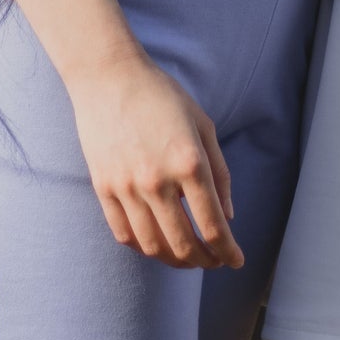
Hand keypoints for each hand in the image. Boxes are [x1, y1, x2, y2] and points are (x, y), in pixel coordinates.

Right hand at [68, 47, 244, 270]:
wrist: (109, 77)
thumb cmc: (163, 96)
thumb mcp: (203, 125)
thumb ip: (219, 172)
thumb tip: (227, 216)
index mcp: (189, 162)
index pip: (213, 225)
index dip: (227, 251)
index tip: (236, 261)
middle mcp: (158, 181)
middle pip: (184, 245)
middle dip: (205, 261)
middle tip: (214, 261)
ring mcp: (127, 188)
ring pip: (153, 246)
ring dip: (175, 261)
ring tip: (188, 258)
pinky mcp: (104, 189)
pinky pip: (125, 235)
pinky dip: (144, 248)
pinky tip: (157, 245)